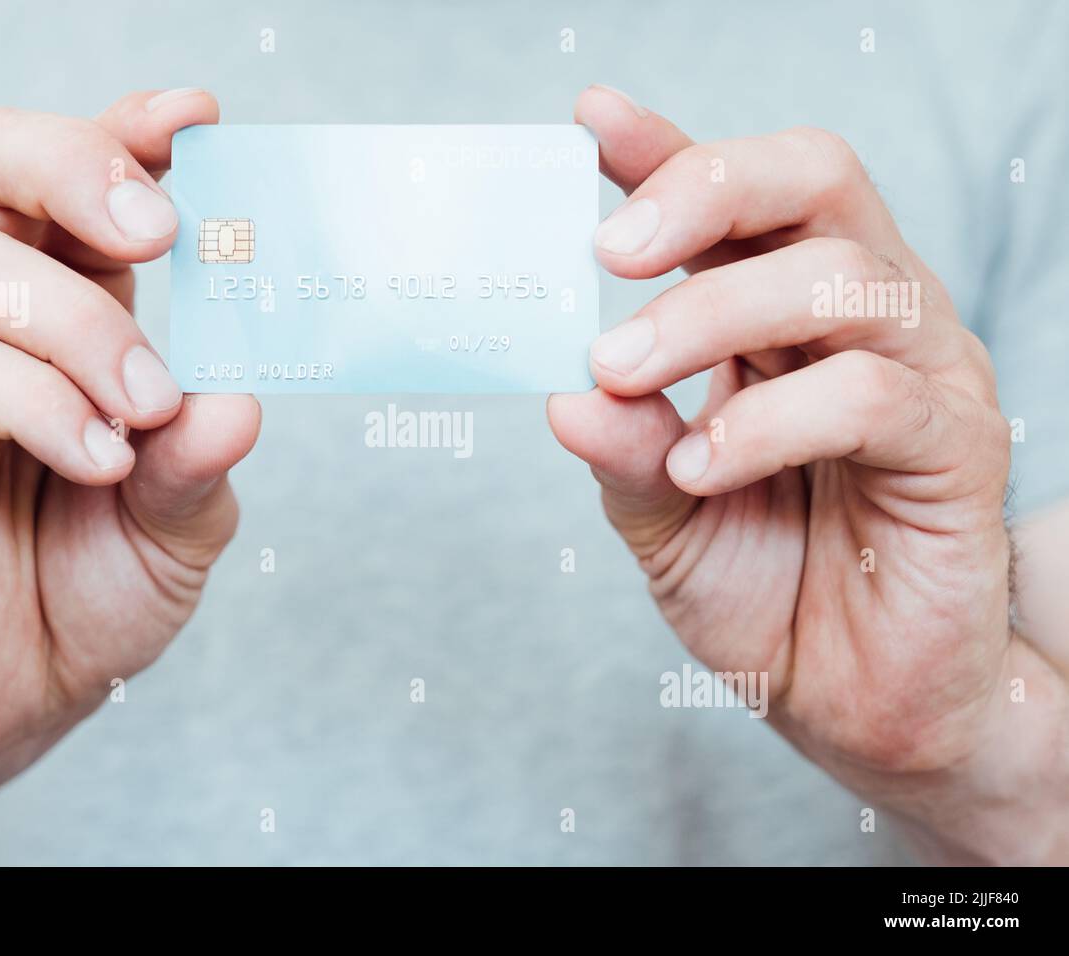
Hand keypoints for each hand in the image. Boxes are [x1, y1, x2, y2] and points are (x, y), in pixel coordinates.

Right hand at [0, 90, 258, 859]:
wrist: (11, 694)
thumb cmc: (96, 590)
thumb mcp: (180, 528)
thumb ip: (202, 463)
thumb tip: (236, 400)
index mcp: (78, 312)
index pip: (82, 185)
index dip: (130, 133)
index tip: (197, 120)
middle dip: (78, 166)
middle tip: (158, 233)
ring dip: (85, 332)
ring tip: (142, 414)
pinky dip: (43, 404)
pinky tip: (99, 461)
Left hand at [550, 86, 1067, 861]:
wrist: (854, 704)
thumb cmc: (766, 594)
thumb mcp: (662, 520)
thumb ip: (621, 453)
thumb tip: (567, 397)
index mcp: (773, 318)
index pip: (730, 202)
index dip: (663, 151)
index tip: (588, 124)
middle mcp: (851, 321)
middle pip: (810, 183)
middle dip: (704, 190)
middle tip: (607, 252)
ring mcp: (915, 372)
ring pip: (837, 278)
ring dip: (712, 314)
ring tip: (625, 370)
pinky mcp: (957, 444)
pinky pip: (870, 396)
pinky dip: (769, 420)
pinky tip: (701, 464)